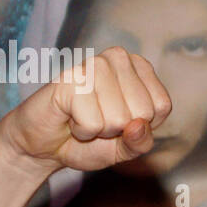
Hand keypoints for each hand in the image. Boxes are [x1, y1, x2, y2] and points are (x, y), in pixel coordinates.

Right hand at [0, 47, 171, 173]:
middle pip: (143, 112)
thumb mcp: (126, 148)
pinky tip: (70, 117)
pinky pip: (93, 123)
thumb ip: (142, 142)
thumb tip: (138, 125)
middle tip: (98, 121)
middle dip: (120, 129)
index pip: (162, 106)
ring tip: (83, 118)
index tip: (121, 123)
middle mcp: (118, 58)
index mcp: (139, 68)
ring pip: (119, 118)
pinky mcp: (70, 78)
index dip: (142, 126)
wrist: (45, 145)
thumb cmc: (89, 141)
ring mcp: (93, 65)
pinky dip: (82, 130)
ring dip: (99, 130)